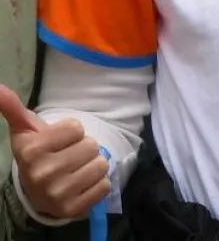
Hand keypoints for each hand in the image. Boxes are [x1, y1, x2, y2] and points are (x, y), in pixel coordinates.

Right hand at [0, 84, 110, 219]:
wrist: (35, 192)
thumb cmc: (36, 154)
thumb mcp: (25, 130)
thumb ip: (14, 108)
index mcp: (31, 150)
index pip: (77, 127)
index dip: (72, 132)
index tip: (58, 142)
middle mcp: (42, 173)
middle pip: (92, 145)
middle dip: (83, 148)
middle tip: (68, 157)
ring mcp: (57, 193)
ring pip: (101, 165)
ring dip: (93, 166)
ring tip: (76, 170)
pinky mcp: (73, 209)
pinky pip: (104, 186)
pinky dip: (98, 184)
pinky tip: (82, 185)